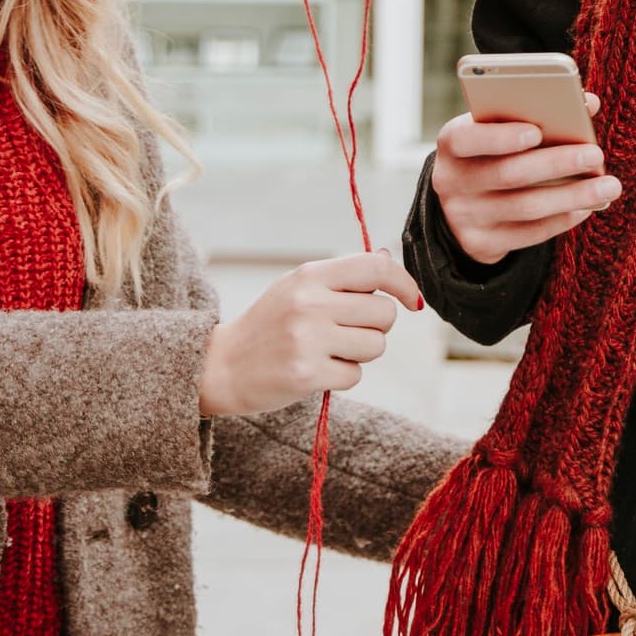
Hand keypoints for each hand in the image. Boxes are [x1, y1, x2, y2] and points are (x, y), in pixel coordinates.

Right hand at [197, 250, 421, 416]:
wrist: (222, 365)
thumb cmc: (270, 324)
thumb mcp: (299, 287)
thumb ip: (343, 278)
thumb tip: (388, 259)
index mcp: (310, 275)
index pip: (375, 267)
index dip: (403, 282)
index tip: (412, 300)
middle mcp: (310, 302)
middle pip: (383, 313)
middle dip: (376, 326)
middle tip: (347, 331)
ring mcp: (308, 339)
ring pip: (375, 346)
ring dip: (361, 353)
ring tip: (330, 351)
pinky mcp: (306, 374)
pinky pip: (355, 375)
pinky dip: (343, 376)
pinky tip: (317, 370)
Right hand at [429, 99, 618, 265]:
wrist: (460, 205)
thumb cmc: (492, 154)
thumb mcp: (497, 130)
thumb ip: (535, 113)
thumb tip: (588, 103)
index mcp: (452, 144)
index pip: (466, 139)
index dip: (500, 136)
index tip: (537, 131)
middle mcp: (451, 182)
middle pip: (508, 173)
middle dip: (557, 163)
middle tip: (596, 155)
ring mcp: (464, 217)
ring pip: (525, 207)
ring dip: (572, 195)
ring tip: (609, 186)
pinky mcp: (481, 244)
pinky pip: (529, 234)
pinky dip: (562, 219)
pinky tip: (586, 207)